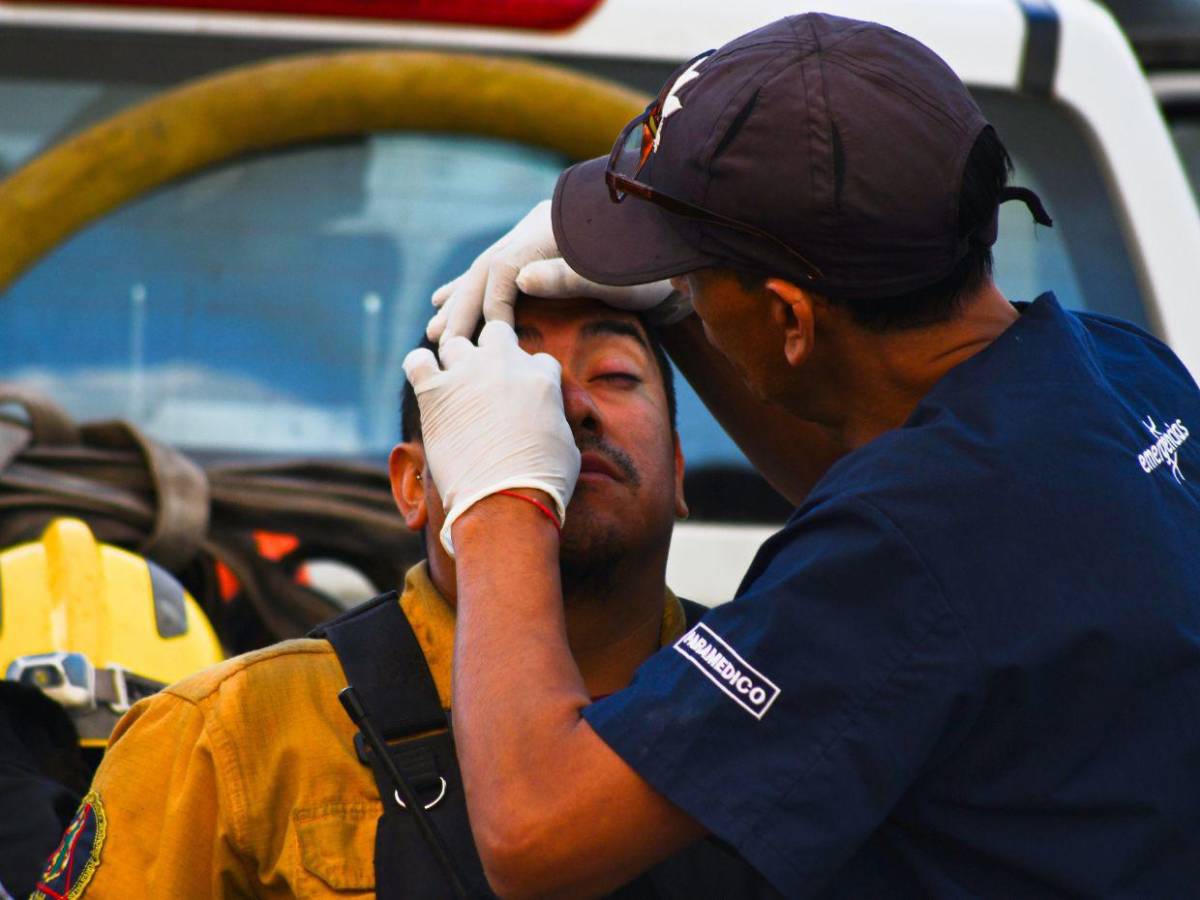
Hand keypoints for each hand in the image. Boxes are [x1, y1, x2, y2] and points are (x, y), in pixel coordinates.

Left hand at [403, 321, 580, 555]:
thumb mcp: (567, 446)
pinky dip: (419, 369)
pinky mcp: (434, 391)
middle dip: (492, 352)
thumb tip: (550, 423)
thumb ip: (556, 421)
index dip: (529, 377)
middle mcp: (505, 364)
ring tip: (455, 387)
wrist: (506, 500)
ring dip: (455, 363)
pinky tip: (425, 384)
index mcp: (541, 377)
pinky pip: (417, 361)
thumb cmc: (542, 482)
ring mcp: (468, 373)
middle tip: (487, 382)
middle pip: (497, 332)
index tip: (522, 398)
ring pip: (455, 344)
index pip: (537, 359)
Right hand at [427, 201, 691, 341]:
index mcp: (549, 233)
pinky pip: (497, 271)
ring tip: (434, 324)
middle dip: (462, 308)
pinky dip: (473, 288)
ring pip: (485, 271)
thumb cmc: (652, 268)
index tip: (482, 342)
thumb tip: (518, 279)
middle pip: (486, 270)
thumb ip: (567, 276)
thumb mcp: (616, 276)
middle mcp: (537, 230)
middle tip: (438, 341)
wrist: (677, 246)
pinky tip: (446, 296)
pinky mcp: (542, 250)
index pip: (502, 270)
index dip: (488, 307)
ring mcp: (538, 237)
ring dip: (460, 300)